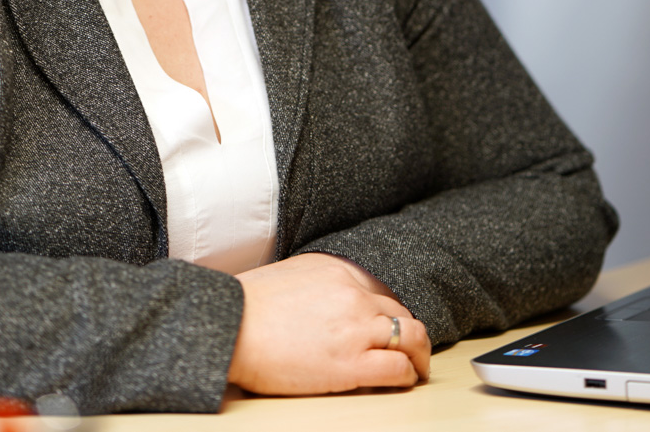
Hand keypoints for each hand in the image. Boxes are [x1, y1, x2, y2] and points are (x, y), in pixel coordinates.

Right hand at [228, 252, 430, 394]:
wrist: (230, 326)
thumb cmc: (247, 307)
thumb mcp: (292, 274)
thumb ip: (322, 283)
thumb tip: (334, 301)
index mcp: (338, 269)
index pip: (381, 288)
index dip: (388, 311)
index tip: (389, 324)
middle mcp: (354, 294)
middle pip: (400, 311)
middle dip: (408, 332)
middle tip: (410, 348)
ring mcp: (356, 328)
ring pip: (412, 337)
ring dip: (419, 354)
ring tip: (417, 367)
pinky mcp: (351, 364)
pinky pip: (397, 368)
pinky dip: (407, 375)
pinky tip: (405, 379)